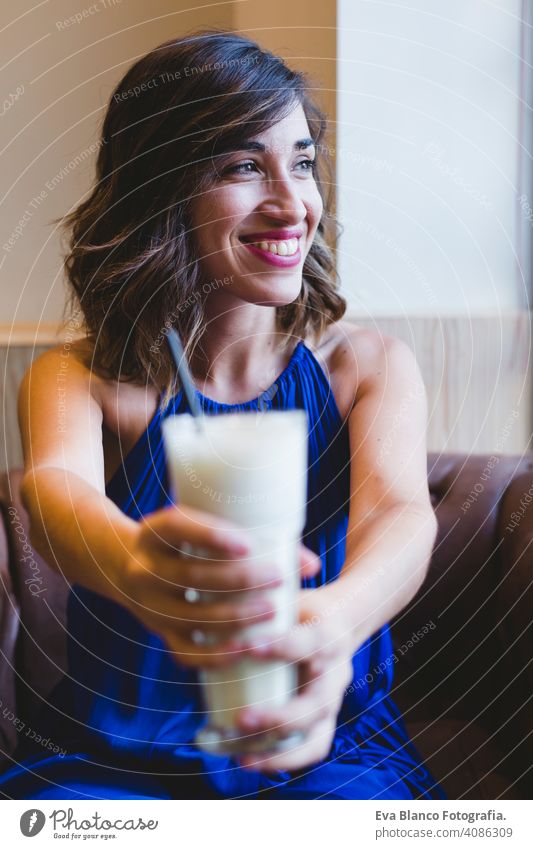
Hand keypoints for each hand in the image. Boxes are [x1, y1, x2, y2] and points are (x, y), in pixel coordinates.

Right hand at [116, 503, 320, 668]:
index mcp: (155, 531)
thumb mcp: (200, 527)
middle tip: (278, 576)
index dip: (211, 536)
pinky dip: (215, 654)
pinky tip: (245, 650)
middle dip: (239, 579)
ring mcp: (148, 605)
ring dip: (235, 617)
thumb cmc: (185, 543)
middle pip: (192, 575)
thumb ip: (252, 537)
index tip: (248, 544)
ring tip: (272, 610)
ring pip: (191, 616)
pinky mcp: (158, 633)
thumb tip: (312, 565)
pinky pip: (185, 652)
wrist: (126, 565)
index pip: (178, 527)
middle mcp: (145, 568)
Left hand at [234, 588, 354, 771]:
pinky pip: (309, 749)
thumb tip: (206, 603)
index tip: (249, 646)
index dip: (282, 647)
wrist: (340, 620)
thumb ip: (256, 602)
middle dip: (279, 717)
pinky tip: (248, 762)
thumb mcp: (288, 596)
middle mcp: (335, 673)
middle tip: (242, 718)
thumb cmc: (301, 608)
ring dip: (278, 751)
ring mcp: (332, 701)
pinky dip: (281, 761)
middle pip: (316, 704)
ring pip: (314, 736)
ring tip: (242, 757)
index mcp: (329, 635)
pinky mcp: (324, 720)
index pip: (311, 643)